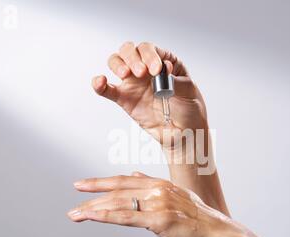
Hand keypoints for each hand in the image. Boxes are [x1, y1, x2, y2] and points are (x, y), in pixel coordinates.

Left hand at [66, 172, 243, 236]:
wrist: (221, 235)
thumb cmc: (201, 221)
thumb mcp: (178, 198)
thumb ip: (155, 187)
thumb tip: (136, 176)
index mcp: (162, 184)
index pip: (125, 181)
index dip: (102, 182)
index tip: (84, 184)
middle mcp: (158, 190)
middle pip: (118, 189)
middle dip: (93, 192)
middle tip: (75, 191)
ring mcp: (159, 204)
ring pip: (119, 203)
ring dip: (93, 208)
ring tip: (75, 213)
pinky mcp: (160, 220)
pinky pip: (127, 217)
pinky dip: (106, 216)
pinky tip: (91, 217)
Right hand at [92, 42, 207, 151]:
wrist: (184, 133)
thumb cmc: (189, 109)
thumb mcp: (190, 91)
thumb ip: (177, 80)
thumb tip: (164, 69)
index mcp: (163, 61)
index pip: (150, 49)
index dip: (150, 56)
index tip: (156, 70)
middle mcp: (146, 68)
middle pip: (130, 51)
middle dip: (133, 57)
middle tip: (141, 73)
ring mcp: (133, 83)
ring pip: (116, 63)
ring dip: (118, 64)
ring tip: (126, 75)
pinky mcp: (124, 99)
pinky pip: (107, 89)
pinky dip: (99, 84)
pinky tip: (100, 81)